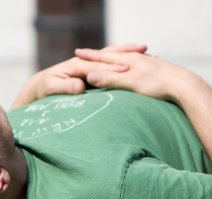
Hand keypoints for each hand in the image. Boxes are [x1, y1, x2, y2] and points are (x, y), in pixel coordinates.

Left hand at [11, 44, 146, 107]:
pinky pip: (109, 63)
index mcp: (76, 65)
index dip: (112, 67)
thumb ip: (66, 87)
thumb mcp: (52, 88)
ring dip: (127, 54)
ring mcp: (88, 65)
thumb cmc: (45, 88)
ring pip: (111, 57)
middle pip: (108, 56)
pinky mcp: (90, 70)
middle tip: (146, 52)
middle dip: (126, 53)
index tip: (127, 70)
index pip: (98, 66)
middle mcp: (84, 62)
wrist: (39, 85)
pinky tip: (136, 63)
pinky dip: (122, 61)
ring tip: (146, 51)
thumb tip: (80, 87)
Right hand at [74, 47, 196, 102]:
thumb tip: (90, 75)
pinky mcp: (152, 69)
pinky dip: (126, 64)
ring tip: (106, 56)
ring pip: (125, 58)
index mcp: (127, 60)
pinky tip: (130, 67)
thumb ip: (109, 78)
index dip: (89, 55)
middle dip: (98, 54)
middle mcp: (135, 58)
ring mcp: (145, 63)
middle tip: (86, 52)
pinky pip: (135, 64)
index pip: (102, 56)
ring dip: (113, 57)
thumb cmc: (155, 85)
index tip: (77, 52)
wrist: (182, 85)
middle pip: (112, 54)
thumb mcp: (129, 83)